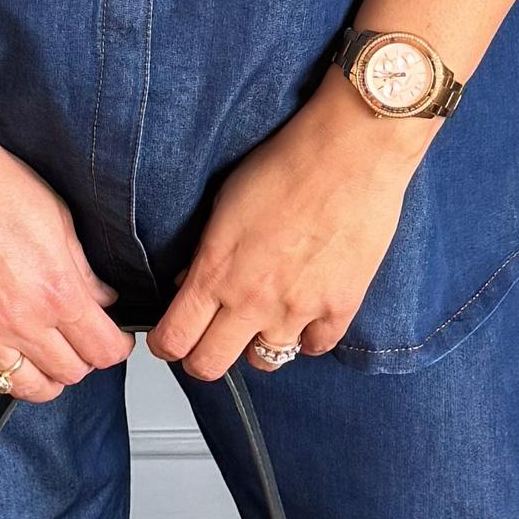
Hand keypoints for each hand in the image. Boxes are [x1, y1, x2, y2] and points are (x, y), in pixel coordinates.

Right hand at [0, 122, 135, 395]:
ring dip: (38, 379)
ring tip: (40, 360)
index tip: (112, 340)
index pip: (103, 350)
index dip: (115, 347)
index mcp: (56, 291)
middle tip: (76, 343)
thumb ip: (83, 270)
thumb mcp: (58, 219)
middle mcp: (18, 320)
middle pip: (67, 374)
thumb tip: (101, 300)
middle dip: (80, 361)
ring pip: (21, 387)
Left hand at [148, 89, 427, 379]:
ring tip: (264, 317)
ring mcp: (298, 310)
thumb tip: (189, 283)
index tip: (171, 337)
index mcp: (216, 272)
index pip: (174, 340)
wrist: (351, 152)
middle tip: (210, 338)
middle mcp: (252, 301)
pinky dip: (307, 336)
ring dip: (257, 344)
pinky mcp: (340, 308)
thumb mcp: (225, 204)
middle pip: (209, 366)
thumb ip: (205, 253)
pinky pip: (314, 347)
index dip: (166, 344)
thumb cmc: (286, 165)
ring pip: (264, 362)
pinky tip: (305, 311)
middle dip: (202, 357)